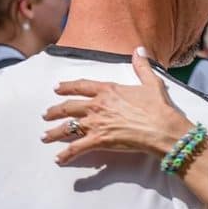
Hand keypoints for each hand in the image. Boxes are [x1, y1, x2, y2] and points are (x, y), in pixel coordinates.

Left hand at [42, 47, 192, 164]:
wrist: (162, 128)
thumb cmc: (158, 107)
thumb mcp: (151, 83)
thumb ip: (141, 66)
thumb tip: (139, 49)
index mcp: (108, 90)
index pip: (81, 86)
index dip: (67, 86)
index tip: (57, 88)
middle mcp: (97, 105)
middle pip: (69, 107)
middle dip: (54, 112)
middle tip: (46, 115)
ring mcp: (96, 123)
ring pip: (68, 128)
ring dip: (54, 133)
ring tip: (45, 137)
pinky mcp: (99, 140)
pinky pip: (77, 148)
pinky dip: (66, 155)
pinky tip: (59, 159)